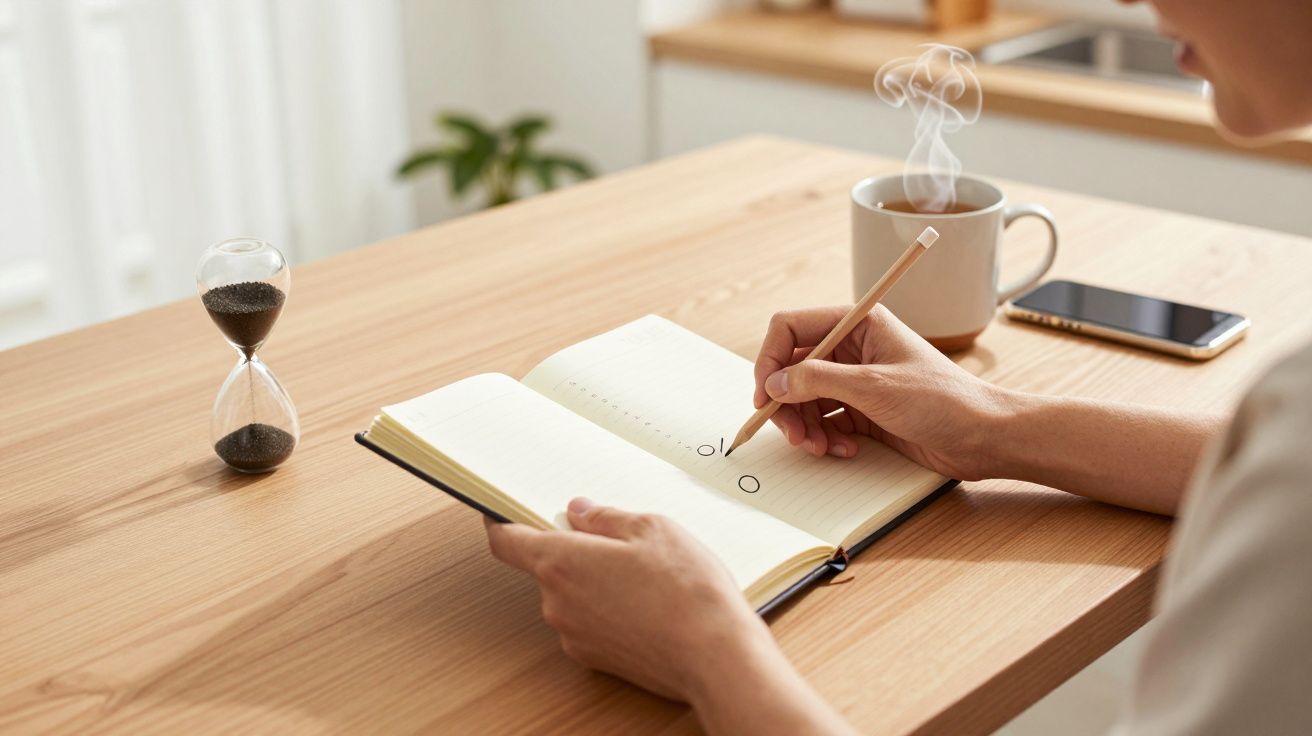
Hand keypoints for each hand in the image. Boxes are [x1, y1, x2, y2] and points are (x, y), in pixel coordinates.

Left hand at [483, 498, 771, 701]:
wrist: (714, 656)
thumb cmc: (686, 590)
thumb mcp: (651, 528)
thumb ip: (605, 517)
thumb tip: (579, 512)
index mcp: (561, 563)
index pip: (506, 541)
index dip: (500, 522)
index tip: (501, 511)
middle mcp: (557, 603)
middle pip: (548, 567)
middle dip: (576, 550)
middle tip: (619, 539)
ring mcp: (574, 636)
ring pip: (573, 595)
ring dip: (596, 581)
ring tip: (646, 575)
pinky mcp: (595, 659)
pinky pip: (590, 622)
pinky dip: (609, 609)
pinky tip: (648, 603)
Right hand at [753, 305, 1009, 479]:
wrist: (983, 437)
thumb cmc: (943, 400)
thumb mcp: (874, 386)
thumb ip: (818, 381)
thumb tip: (775, 383)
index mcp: (858, 323)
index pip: (791, 328)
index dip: (770, 360)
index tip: (765, 395)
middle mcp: (852, 348)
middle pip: (792, 368)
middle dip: (787, 404)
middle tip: (792, 435)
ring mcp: (856, 380)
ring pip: (805, 399)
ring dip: (804, 427)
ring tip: (819, 448)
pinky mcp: (863, 410)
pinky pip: (824, 421)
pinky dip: (825, 438)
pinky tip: (844, 450)